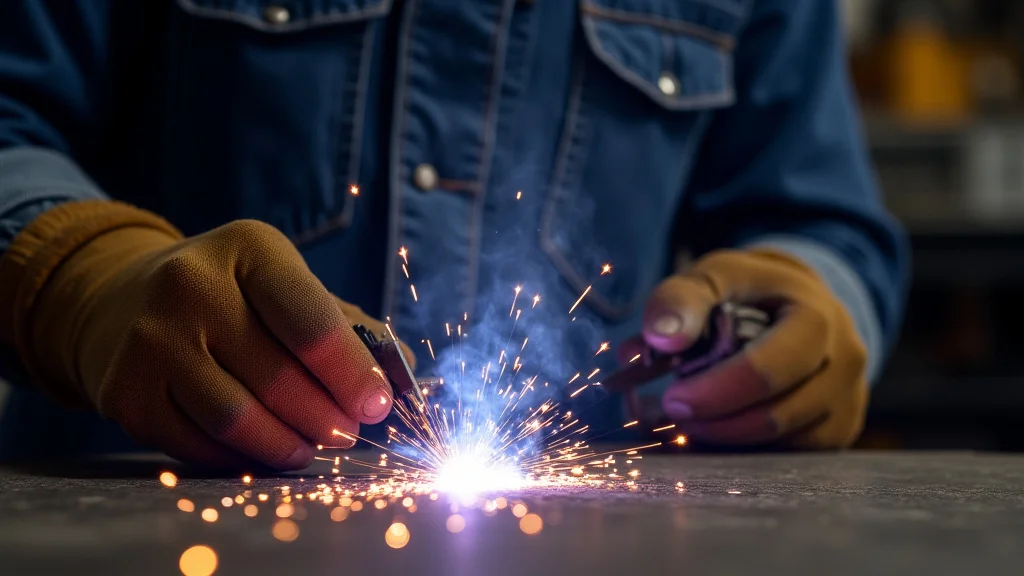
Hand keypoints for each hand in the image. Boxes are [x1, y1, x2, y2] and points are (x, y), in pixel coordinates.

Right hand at [8, 203, 411, 469]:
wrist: (124, 298)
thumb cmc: (235, 296)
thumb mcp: (288, 286)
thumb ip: (352, 330)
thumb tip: (407, 384)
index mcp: (248, 249)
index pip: (312, 324)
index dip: (352, 375)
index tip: (378, 406)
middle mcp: (190, 286)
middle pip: (279, 378)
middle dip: (327, 418)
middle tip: (349, 434)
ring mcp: (150, 340)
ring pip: (237, 419)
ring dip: (288, 445)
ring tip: (312, 447)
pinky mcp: (124, 391)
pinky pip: (198, 444)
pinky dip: (242, 458)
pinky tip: (265, 450)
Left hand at [626, 248, 867, 448]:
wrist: (796, 300)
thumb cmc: (749, 290)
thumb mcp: (714, 276)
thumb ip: (681, 299)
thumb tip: (660, 337)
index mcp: (816, 318)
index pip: (770, 369)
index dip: (717, 391)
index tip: (673, 399)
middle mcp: (843, 362)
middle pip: (778, 416)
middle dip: (717, 422)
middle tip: (674, 414)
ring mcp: (846, 400)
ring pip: (782, 443)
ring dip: (726, 438)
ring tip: (689, 419)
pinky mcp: (837, 430)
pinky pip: (788, 456)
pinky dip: (745, 448)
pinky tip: (716, 428)